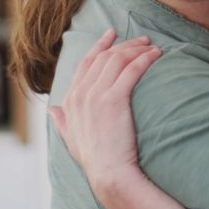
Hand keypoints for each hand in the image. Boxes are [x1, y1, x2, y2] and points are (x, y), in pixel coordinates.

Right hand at [49, 29, 160, 190]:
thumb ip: (61, 121)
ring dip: (136, 49)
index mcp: (70, 101)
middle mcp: (80, 94)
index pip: (84, 63)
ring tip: (152, 47)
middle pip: (104, 58)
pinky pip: (131, 70)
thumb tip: (52, 110)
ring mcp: (96, 96)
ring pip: (117, 60)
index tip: (111, 34)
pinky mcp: (114, 100)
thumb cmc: (94, 159)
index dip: (99, 46)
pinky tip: (155, 56)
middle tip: (141, 39)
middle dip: (124, 44)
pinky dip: (144, 59)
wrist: (109, 173)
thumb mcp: (70, 138)